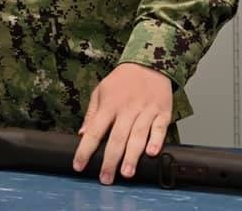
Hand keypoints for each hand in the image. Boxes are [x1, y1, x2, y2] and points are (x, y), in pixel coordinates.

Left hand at [72, 62, 172, 184]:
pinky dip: (156, 140)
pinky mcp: (162, 112)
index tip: (78, 165)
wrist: (149, 63)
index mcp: (109, 105)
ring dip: (131, 156)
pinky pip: (159, 128)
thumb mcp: (101, 91)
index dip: (85, 149)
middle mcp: (127, 109)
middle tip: (105, 178)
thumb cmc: (122, 80)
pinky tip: (152, 153)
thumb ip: (92, 113)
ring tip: (126, 173)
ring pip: (138, 136)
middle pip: (117, 138)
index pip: (94, 131)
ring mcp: (146, 111)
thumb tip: (83, 134)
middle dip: (110, 160)